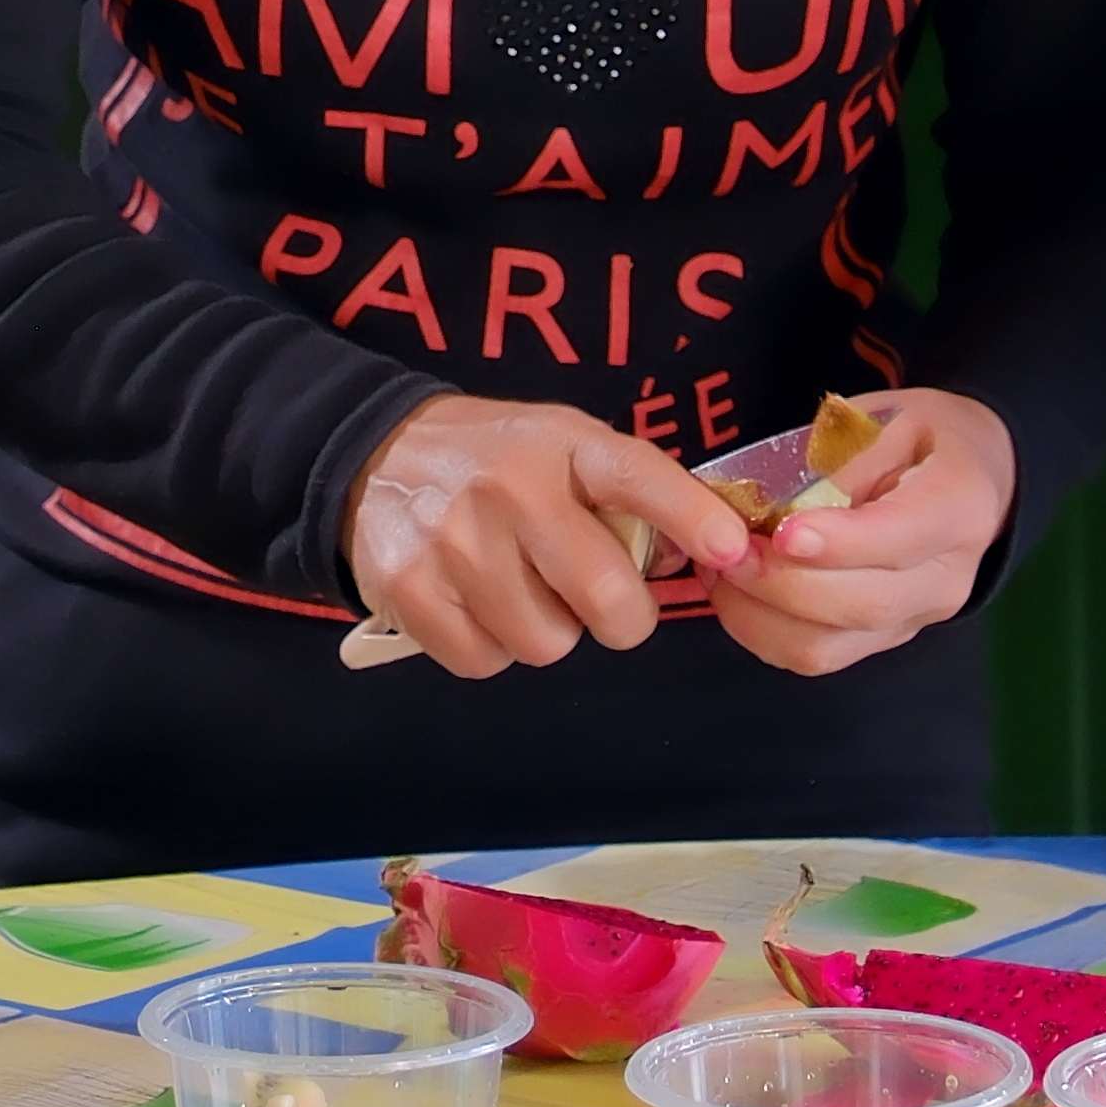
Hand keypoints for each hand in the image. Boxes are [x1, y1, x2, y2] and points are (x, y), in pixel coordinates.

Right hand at [345, 397, 759, 674]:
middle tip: (599, 600)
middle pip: (604, 599)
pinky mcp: (409, 591)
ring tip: (521, 588)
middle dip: (620, 617)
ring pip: (546, 643)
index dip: (691, 516)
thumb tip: (707, 556)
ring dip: (545, 630)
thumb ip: (630, 493)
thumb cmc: (496, 460)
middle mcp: (509, 490)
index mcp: (562, 446)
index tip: (732, 551)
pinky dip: (491, 646)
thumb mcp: (564, 445)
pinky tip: (477, 603)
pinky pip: (486, 661)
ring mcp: (454, 543)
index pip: (636, 477)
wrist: (373, 454)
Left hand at [717, 388, 1010, 676]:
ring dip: (759, 615)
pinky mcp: (883, 640)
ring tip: (719, 570)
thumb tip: (778, 509)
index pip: (900, 537)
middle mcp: (946, 578)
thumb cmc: (921, 438)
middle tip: (725, 549)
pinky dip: (763, 631)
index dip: (839, 543)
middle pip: (860, 604)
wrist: (973, 477)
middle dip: (780, 584)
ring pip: (829, 646)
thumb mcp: (885, 418)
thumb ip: (838, 461)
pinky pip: (816, 655)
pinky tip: (736, 592)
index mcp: (960, 506)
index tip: (781, 534)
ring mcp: (916, 618)